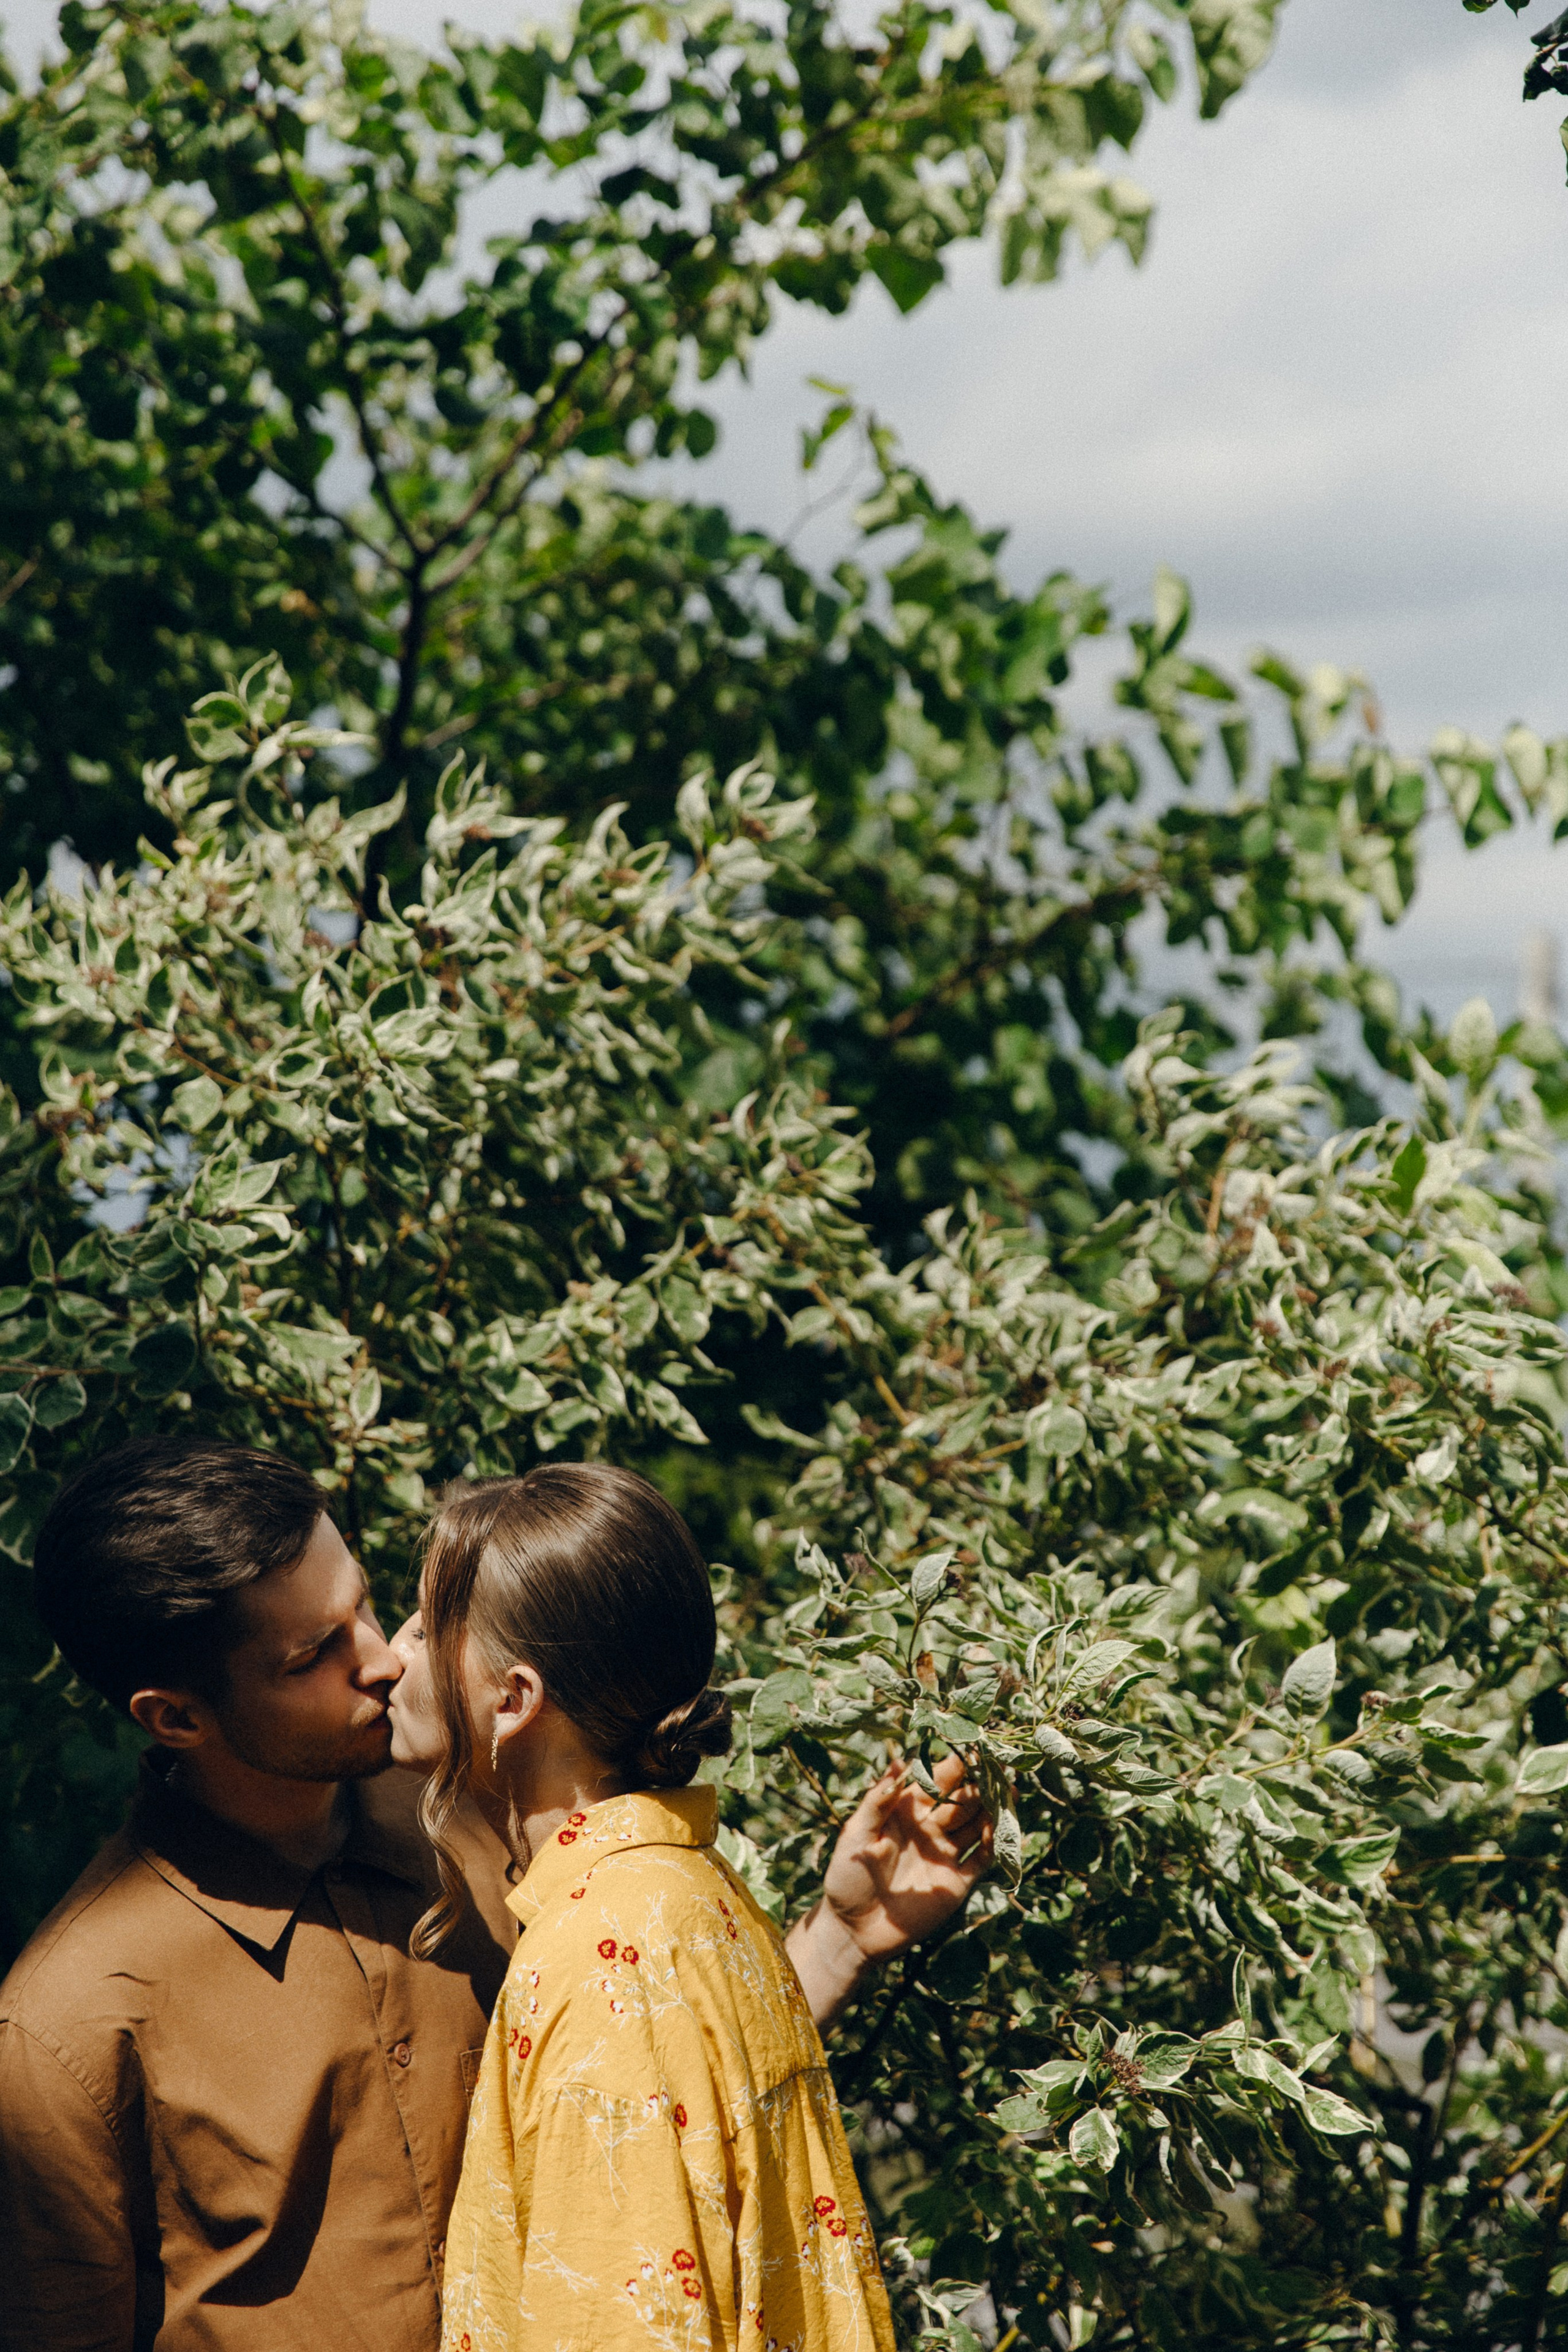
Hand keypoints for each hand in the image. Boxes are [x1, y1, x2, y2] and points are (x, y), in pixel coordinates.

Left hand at [820, 1752, 993, 1960]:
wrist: (854, 1929)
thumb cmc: (847, 1876)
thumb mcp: (856, 1834)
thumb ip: (878, 1800)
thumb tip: (898, 1761)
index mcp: (907, 1810)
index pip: (937, 1781)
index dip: (955, 1764)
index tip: (973, 1747)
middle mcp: (931, 1828)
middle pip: (962, 1799)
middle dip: (981, 1783)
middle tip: (1000, 1765)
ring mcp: (946, 1853)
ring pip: (977, 1824)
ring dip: (994, 1809)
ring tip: (1011, 1791)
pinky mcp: (957, 1881)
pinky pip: (982, 1858)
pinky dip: (994, 1844)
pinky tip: (1003, 1829)